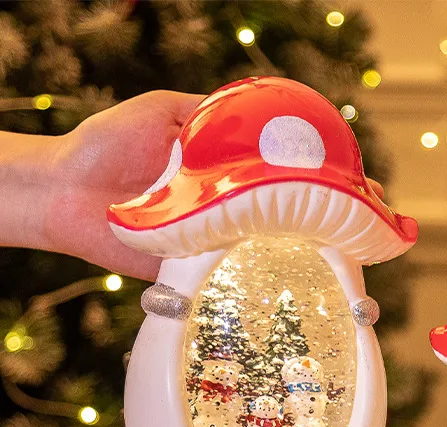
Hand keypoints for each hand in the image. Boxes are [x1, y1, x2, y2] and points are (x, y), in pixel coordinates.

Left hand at [46, 91, 384, 279]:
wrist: (64, 192)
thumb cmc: (109, 143)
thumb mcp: (166, 112)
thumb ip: (211, 115)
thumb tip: (265, 116)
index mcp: (231, 170)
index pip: (290, 172)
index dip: (329, 176)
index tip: (362, 180)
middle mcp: (232, 206)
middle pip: (293, 214)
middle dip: (336, 218)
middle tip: (369, 220)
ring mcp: (219, 239)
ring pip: (273, 250)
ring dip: (313, 253)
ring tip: (351, 253)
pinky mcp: (198, 270)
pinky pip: (236, 278)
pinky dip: (264, 282)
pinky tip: (297, 283)